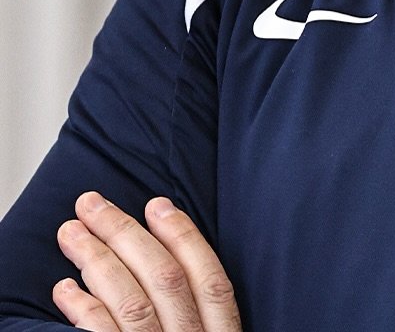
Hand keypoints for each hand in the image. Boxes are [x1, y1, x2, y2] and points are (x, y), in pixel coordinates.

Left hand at [54, 191, 241, 330]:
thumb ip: (201, 310)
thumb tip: (170, 253)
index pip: (209, 277)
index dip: (183, 235)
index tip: (156, 203)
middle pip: (163, 278)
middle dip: (124, 233)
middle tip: (91, 204)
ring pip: (130, 302)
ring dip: (96, 261)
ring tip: (70, 233)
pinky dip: (83, 309)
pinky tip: (65, 288)